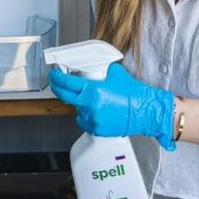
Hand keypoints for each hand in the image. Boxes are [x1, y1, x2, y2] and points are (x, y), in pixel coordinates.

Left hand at [49, 63, 176, 150]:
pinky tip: (95, 109)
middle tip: (56, 82)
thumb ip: (101, 71)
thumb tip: (93, 68)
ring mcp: (92, 119)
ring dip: (78, 103)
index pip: (67, 83)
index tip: (53, 74)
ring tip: (88, 98)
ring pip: (76, 109)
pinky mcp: (96, 129)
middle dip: (58, 88)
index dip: (57, 77)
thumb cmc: (133, 94)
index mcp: (93, 90)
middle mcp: (90, 105)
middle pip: (65, 96)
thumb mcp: (115, 73)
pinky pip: (84, 120)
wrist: (144, 112)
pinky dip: (86, 114)